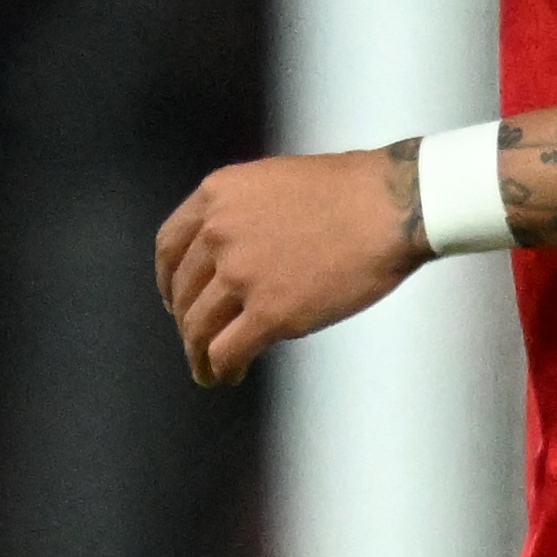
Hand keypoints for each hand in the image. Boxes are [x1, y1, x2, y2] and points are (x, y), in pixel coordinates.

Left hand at [154, 145, 424, 387]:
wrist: (389, 206)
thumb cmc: (348, 190)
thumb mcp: (274, 181)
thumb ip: (243, 212)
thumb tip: (232, 250)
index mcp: (217, 195)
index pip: (169, 245)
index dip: (168, 280)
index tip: (174, 299)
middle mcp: (218, 233)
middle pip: (183, 291)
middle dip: (187, 321)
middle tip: (198, 339)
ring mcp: (240, 274)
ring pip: (198, 327)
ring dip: (199, 354)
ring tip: (209, 369)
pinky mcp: (269, 312)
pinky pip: (227, 351)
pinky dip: (222, 369)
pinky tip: (230, 375)